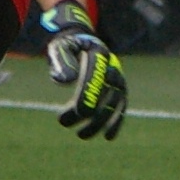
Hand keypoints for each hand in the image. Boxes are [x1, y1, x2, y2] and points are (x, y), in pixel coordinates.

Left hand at [41, 0, 126, 140]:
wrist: (82, 42)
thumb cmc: (66, 46)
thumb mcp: (58, 47)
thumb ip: (61, 61)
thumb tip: (66, 80)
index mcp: (98, 53)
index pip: (96, 77)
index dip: (88, 95)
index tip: (78, 112)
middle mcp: (112, 66)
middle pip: (105, 94)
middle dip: (88, 112)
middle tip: (65, 123)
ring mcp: (118, 79)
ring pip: (114, 104)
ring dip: (100, 122)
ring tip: (81, 135)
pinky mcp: (120, 90)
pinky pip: (121, 107)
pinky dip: (116, 122)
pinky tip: (108, 137)